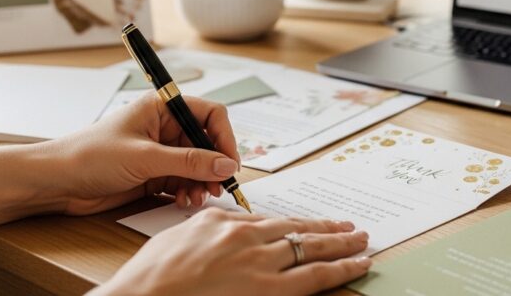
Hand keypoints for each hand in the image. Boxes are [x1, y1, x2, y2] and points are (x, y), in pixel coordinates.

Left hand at [41, 91, 241, 214]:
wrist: (56, 182)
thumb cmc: (89, 156)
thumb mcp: (144, 158)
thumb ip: (188, 162)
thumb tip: (225, 165)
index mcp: (161, 107)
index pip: (208, 114)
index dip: (223, 137)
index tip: (229, 162)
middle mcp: (163, 127)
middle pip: (206, 143)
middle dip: (214, 165)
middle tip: (218, 187)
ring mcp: (159, 152)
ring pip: (197, 165)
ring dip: (202, 182)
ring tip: (197, 198)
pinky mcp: (153, 174)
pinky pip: (183, 181)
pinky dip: (188, 191)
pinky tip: (184, 201)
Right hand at [92, 209, 371, 295]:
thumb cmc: (148, 282)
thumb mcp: (175, 243)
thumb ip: (203, 234)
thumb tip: (217, 234)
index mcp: (219, 224)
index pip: (268, 221)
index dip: (295, 225)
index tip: (308, 226)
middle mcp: (244, 237)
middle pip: (296, 229)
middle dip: (327, 230)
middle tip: (349, 227)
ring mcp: (258, 264)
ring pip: (312, 249)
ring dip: (342, 245)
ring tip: (361, 242)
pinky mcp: (268, 291)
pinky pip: (314, 277)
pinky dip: (341, 269)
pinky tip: (358, 265)